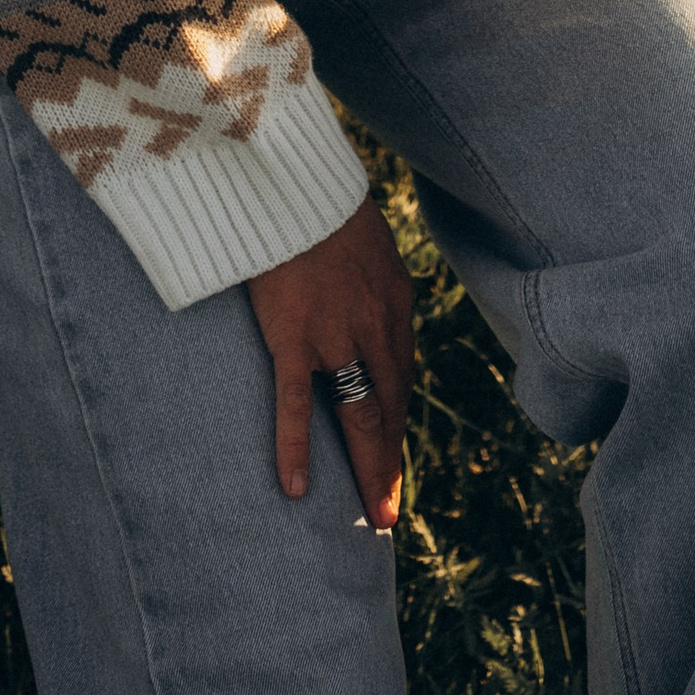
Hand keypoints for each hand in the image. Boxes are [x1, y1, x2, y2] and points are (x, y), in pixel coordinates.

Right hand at [245, 194, 414, 529]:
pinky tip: (297, 489)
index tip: (393, 449)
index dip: (396, 417)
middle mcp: (376, 325)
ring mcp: (337, 335)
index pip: (399, 374)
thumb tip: (368, 301)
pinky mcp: (295, 337)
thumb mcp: (366, 241)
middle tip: (391, 509)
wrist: (295, 180)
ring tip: (375, 514)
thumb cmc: (323, 203)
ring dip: (369, 467)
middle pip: (389, 405)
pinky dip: (297, 448)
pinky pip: (297, 403)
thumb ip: (369, 280)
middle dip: (391, 458)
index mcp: (394, 301)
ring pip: (359, 414)